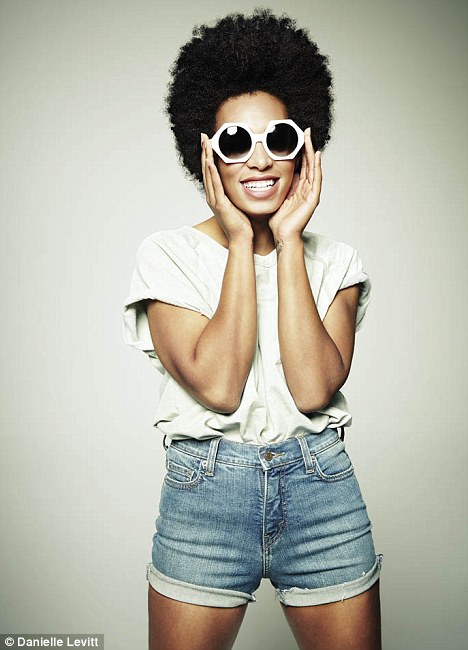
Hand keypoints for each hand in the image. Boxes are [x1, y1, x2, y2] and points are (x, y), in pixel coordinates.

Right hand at [201, 134, 253, 243]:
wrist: (242, 239)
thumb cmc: (243, 224)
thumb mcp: (240, 203)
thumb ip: (239, 191)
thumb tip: (247, 179)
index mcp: (216, 196)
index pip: (211, 171)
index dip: (209, 156)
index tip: (210, 142)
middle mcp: (212, 196)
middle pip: (206, 170)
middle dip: (205, 152)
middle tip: (204, 136)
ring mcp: (214, 200)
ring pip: (208, 174)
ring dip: (206, 157)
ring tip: (205, 143)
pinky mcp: (220, 205)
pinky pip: (215, 185)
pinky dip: (212, 172)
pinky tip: (210, 161)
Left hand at [268, 128, 321, 243]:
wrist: (282, 237)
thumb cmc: (278, 222)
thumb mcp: (276, 198)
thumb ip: (278, 186)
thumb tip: (271, 174)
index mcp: (298, 188)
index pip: (300, 166)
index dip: (299, 151)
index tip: (295, 137)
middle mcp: (306, 189)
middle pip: (308, 163)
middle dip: (307, 147)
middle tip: (305, 131)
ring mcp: (311, 193)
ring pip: (313, 168)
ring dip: (312, 152)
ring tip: (310, 138)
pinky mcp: (313, 199)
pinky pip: (316, 179)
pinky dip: (317, 167)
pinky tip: (316, 155)